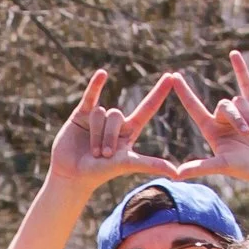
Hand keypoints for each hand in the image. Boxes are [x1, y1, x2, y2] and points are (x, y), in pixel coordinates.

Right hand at [43, 66, 182, 193]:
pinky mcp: (81, 114)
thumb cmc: (100, 173)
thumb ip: (150, 165)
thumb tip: (176, 173)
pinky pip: (91, 96)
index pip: (147, 108)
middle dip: (108, 136)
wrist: (72, 175)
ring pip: (101, 112)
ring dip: (96, 133)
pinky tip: (102, 74)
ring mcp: (98, 117)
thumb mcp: (127, 165)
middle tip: (103, 156)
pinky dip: (95, 85)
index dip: (158, 93)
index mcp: (129, 131)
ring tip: (92, 151)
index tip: (171, 77)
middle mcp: (115, 122)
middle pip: (117, 115)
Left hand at [168, 50, 248, 197]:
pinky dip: (240, 70)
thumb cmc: (248, 169)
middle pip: (224, 106)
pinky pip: (246, 85)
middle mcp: (222, 119)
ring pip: (239, 102)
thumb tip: (176, 175)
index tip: (172, 77)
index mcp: (211, 130)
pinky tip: (234, 54)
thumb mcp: (223, 166)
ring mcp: (239, 112)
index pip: (194, 108)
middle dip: (239, 120)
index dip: (185, 93)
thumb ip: (201, 167)